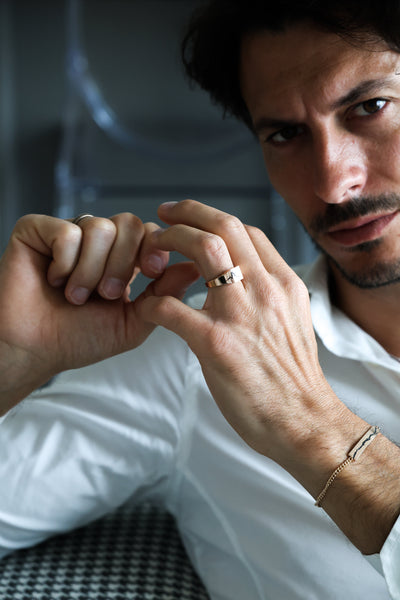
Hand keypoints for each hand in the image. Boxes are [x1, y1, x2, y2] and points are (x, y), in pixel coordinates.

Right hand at [0, 212, 198, 413]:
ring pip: (99, 226)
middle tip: (106, 295)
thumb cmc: (79, 339)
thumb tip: (194, 268)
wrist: (34, 350)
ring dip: (91, 269)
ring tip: (76, 295)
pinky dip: (65, 261)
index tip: (149, 272)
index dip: (154, 248)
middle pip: (129, 223)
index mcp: (120, 258)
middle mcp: (96, 242)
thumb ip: (163, 295)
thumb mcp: (132, 322)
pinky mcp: (36, 230)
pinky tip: (53, 279)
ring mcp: (67, 233)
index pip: (149, 233)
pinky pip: (66, 231)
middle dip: (122, 264)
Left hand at [138, 201, 364, 479]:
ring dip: (169, 242)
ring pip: (202, 249)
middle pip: (225, 227)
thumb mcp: (294, 322)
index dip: (213, 218)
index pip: (247, 231)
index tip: (193, 220)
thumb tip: (248, 278)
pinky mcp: (216, 344)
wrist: (304, 422)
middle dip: (188, 213)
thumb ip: (271, 294)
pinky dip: (152, 302)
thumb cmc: (294, 379)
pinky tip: (146, 308)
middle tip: (163, 216)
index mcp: (284, 283)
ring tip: (150, 250)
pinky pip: (172, 307)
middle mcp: (266, 289)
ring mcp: (242, 314)